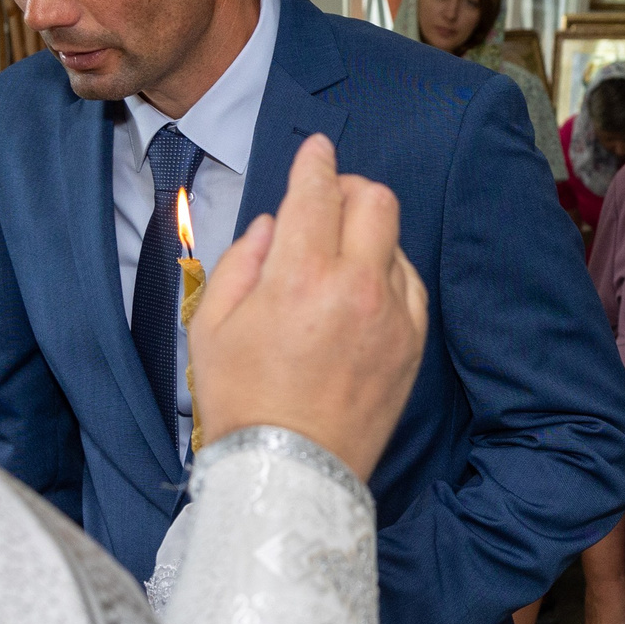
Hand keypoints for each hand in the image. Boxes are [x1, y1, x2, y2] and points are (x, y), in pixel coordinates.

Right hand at [189, 135, 427, 480]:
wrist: (290, 474)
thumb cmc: (241, 402)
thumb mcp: (210, 325)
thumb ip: (242, 260)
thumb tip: (276, 225)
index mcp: (300, 276)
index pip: (318, 190)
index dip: (315, 161)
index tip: (316, 149)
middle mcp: (357, 286)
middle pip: (375, 199)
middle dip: (349, 189)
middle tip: (328, 202)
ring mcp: (393, 316)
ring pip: (396, 241)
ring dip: (367, 236)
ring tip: (335, 262)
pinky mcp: (413, 344)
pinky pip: (409, 284)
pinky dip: (386, 275)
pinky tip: (360, 295)